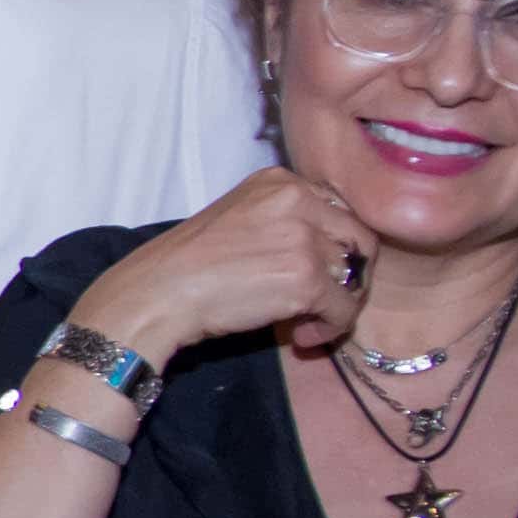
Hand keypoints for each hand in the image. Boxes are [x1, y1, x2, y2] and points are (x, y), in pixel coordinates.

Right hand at [75, 167, 383, 367]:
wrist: (159, 292)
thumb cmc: (189, 263)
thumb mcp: (241, 217)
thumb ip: (285, 220)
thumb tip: (327, 253)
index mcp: (280, 181)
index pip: (339, 209)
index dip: (335, 246)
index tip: (318, 272)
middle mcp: (297, 200)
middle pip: (358, 239)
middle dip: (349, 275)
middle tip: (323, 302)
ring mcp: (304, 238)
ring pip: (354, 277)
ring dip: (336, 306)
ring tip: (305, 324)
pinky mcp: (306, 278)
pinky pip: (344, 309)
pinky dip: (330, 329)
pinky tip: (302, 337)